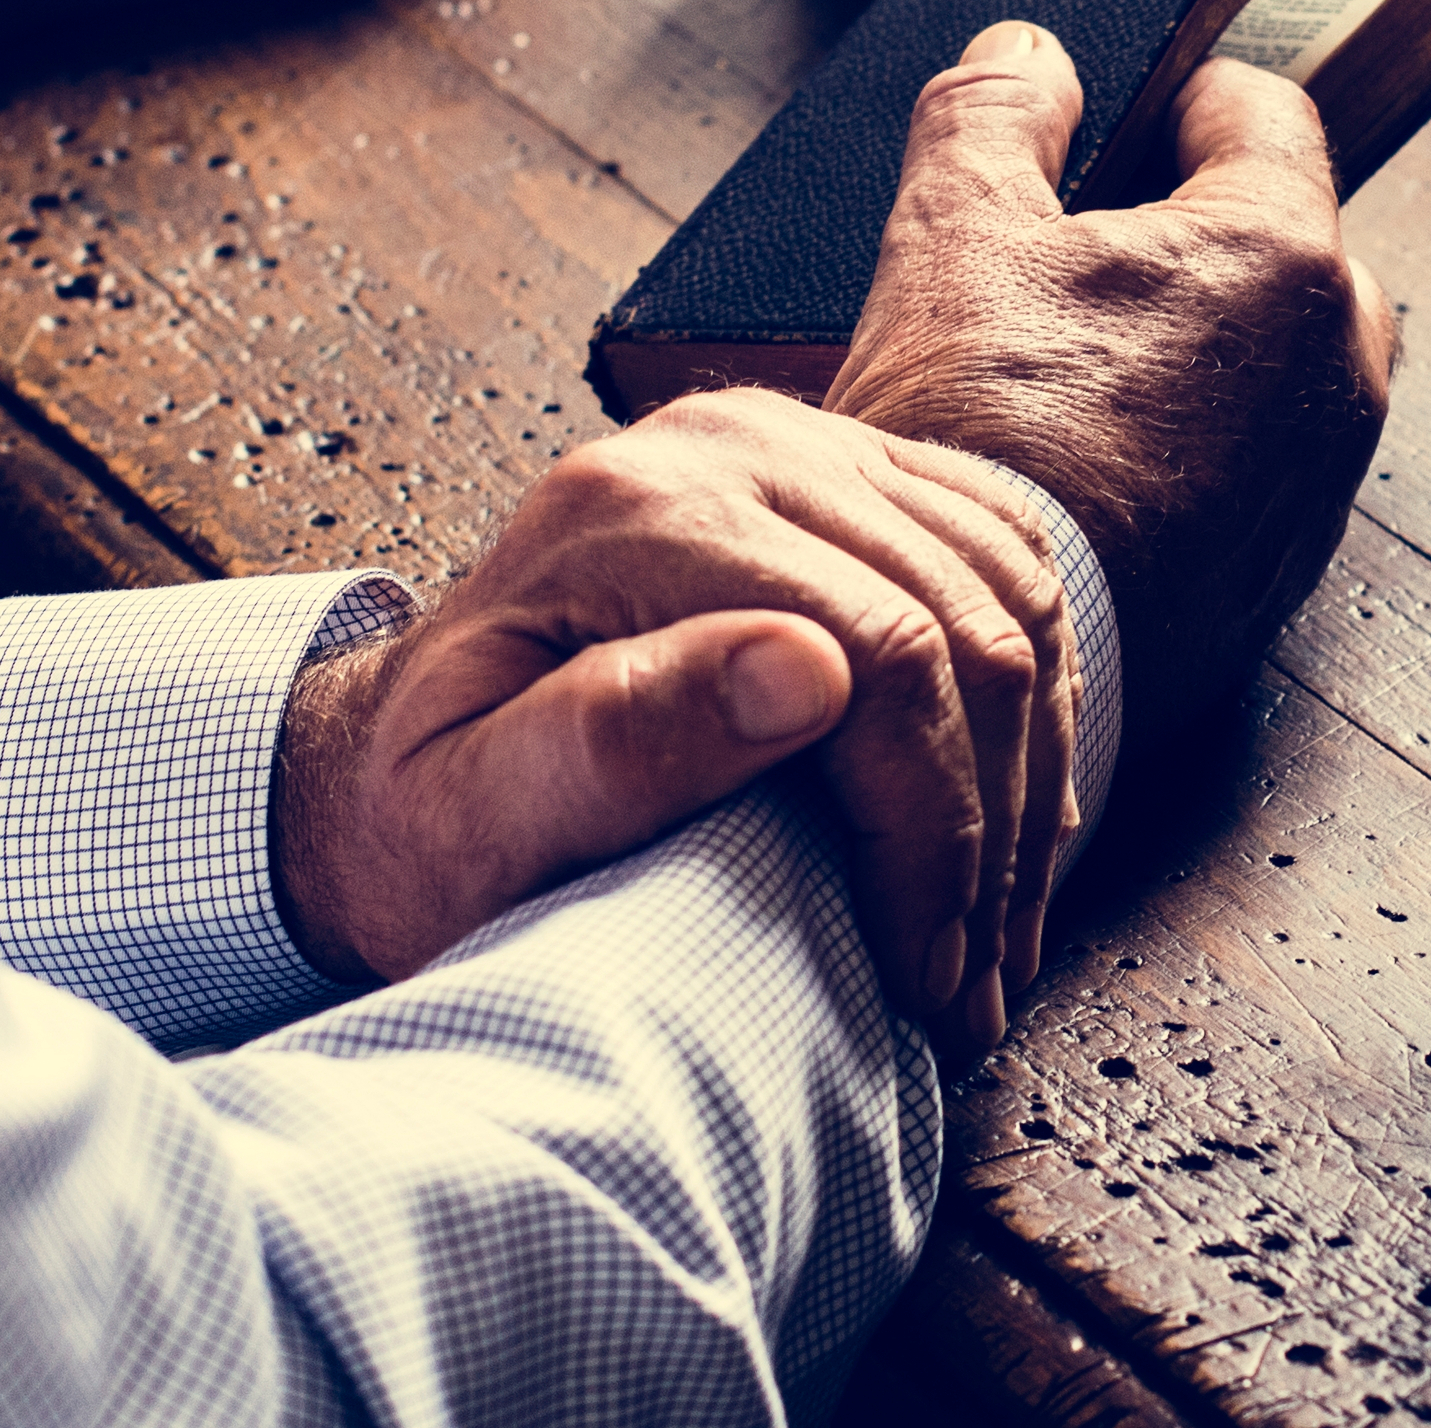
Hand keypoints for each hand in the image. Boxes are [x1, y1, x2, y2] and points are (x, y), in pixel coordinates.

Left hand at [272, 390, 1073, 1059]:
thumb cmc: (426, 812)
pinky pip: (1010, 563)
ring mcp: (798, 442)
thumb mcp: (468, 815)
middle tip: (967, 990)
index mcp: (633, 510)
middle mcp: (727, 443)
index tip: (922, 975)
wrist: (394, 760)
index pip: (879, 655)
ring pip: (1013, 595)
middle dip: (991, 833)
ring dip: (1030, 780)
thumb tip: (803, 674)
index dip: (930, 834)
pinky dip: (1036, 702)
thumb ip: (610, 745)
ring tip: (994, 936)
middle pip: (964, 626)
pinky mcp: (850, 470)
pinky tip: (1009, 815)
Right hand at [832, 23, 1395, 738]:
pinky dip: (1202, 446)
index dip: (1186, 98)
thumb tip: (1027, 53)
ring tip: (1084, 366)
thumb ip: (993, 116)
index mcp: (1277, 252)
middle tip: (1091, 252)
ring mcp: (1322, 476)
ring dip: (1206, 343)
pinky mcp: (1287, 568)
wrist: (981, 660)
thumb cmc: (976, 442)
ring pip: (1281, 361)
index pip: (1266, 114)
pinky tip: (1102, 464)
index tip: (1137, 111)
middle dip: (1202, 229)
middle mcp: (1336, 362)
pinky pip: (1264, 465)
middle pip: (1290, 240)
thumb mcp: (952, 236)